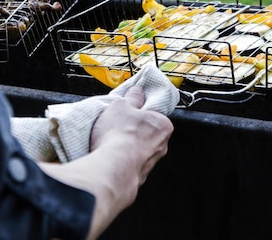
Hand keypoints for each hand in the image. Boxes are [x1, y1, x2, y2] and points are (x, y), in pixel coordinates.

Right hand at [38, 86, 172, 239]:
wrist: (111, 169)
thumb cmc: (119, 135)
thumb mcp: (121, 105)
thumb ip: (131, 98)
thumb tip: (137, 92)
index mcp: (163, 126)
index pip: (154, 115)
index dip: (139, 113)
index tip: (128, 113)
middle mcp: (161, 147)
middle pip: (146, 134)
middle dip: (132, 131)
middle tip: (115, 127)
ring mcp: (149, 165)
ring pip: (138, 151)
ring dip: (125, 148)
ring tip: (108, 143)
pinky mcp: (136, 179)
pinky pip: (128, 166)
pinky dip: (120, 162)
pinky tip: (108, 158)